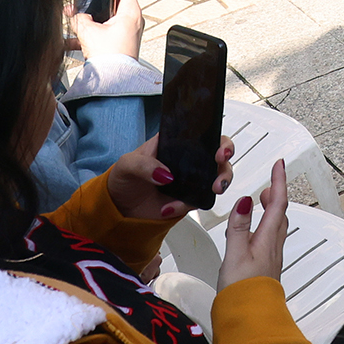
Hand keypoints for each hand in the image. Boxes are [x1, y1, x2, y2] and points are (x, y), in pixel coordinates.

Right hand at [72, 0, 145, 65]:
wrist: (113, 85)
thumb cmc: (110, 59)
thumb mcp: (89, 32)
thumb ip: (79, 19)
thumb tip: (75, 15)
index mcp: (130, 11)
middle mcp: (132, 20)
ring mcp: (126, 32)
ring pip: (105, 18)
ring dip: (87, 18)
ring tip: (71, 17)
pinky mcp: (118, 44)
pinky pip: (102, 33)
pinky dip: (88, 34)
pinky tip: (70, 40)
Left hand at [105, 130, 230, 224]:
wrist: (119, 208)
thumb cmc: (123, 178)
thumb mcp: (127, 164)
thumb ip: (144, 165)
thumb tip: (165, 174)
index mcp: (175, 143)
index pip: (204, 135)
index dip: (218, 140)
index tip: (220, 150)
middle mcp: (188, 160)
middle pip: (219, 157)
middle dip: (225, 165)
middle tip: (219, 173)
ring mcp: (190, 180)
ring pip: (216, 179)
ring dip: (219, 184)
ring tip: (211, 191)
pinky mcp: (188, 199)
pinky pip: (198, 201)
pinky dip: (187, 205)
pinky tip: (169, 208)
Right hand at [220, 161, 290, 287]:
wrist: (249, 319)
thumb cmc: (242, 289)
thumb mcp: (235, 254)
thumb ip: (238, 227)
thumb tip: (244, 201)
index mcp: (267, 239)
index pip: (277, 204)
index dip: (279, 182)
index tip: (279, 164)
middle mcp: (273, 246)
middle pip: (280, 214)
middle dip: (276, 195)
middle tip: (269, 184)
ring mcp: (271, 258)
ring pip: (277, 227)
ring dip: (273, 211)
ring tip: (263, 202)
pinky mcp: (266, 268)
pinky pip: (271, 239)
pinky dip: (267, 226)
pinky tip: (256, 232)